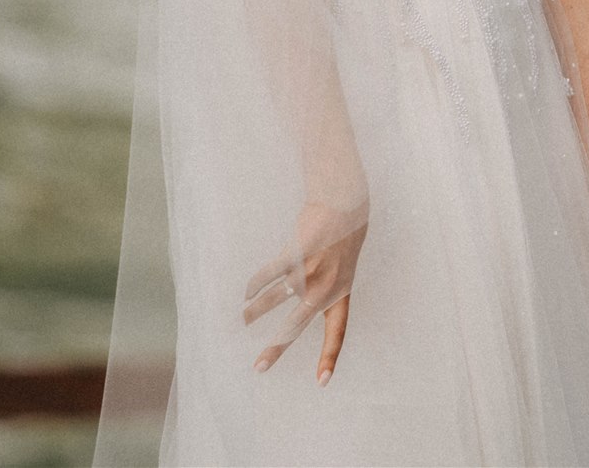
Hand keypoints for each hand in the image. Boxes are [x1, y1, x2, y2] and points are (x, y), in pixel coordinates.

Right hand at [243, 205, 364, 381]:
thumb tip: (289, 300)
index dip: (329, 357)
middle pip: (297, 325)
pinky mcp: (295, 254)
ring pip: (274, 299)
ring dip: (255, 311)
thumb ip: (322, 289)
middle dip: (276, 348)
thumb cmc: (342, 240)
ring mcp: (309, 271)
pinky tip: (247, 292)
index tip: (322, 382)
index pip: (337, 333)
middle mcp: (325, 287)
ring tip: (243, 320)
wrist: (344, 206)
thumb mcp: (342, 270)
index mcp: (341, 294)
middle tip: (259, 367)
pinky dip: (255, 284)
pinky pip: (268, 275)